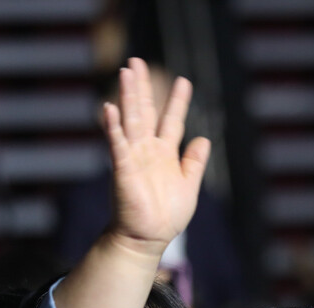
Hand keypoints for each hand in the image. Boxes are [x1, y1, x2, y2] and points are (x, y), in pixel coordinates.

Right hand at [103, 58, 209, 260]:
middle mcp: (147, 151)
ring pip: (130, 120)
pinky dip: (113, 128)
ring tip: (126, 71)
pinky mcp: (123, 170)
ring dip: (127, 96)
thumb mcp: (189, 185)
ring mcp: (134, 158)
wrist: (148, 239)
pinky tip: (109, 108)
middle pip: (144, 111)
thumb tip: (204, 139)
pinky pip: (117, 145)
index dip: (178, 101)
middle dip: (142, 86)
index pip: (171, 120)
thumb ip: (194, 162)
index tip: (183, 81)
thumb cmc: (166, 216)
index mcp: (164, 153)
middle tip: (137, 61)